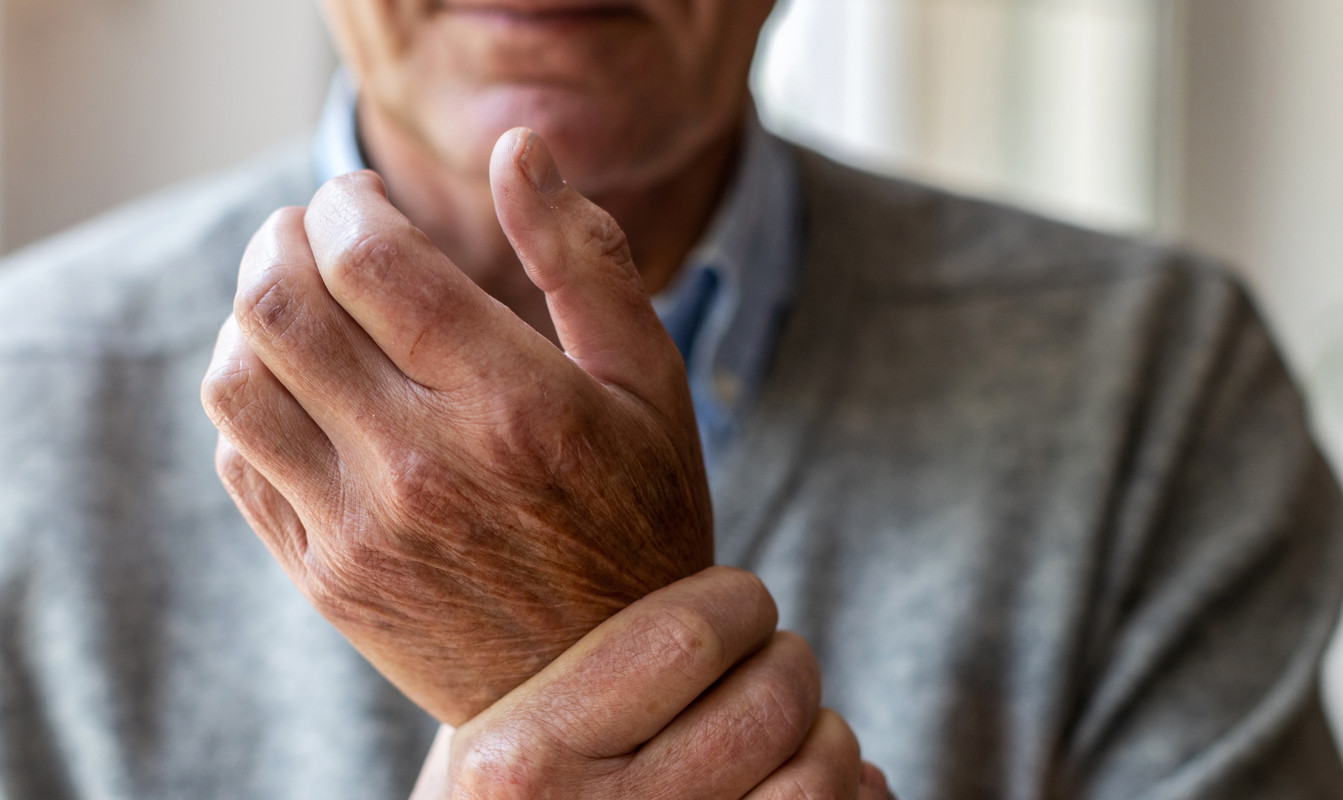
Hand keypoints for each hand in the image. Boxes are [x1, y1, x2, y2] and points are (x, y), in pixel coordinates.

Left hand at [200, 128, 712, 723]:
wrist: (604, 693)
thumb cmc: (638, 519)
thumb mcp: (649, 384)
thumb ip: (584, 258)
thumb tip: (519, 149)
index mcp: (513, 407)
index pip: (371, 260)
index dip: (346, 203)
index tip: (359, 198)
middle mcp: (424, 469)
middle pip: (282, 308)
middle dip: (280, 240)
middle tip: (308, 230)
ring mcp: (362, 532)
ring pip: (238, 382)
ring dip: (249, 316)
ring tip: (293, 300)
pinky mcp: (324, 578)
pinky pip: (239, 460)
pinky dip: (248, 400)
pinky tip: (295, 385)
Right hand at [406, 568, 892, 799]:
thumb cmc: (512, 756)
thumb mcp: (491, 677)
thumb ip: (534, 549)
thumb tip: (573, 329)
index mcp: (520, 751)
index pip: (691, 631)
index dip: (736, 602)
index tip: (732, 600)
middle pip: (770, 699)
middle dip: (786, 659)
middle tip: (764, 652)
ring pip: (820, 774)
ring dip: (825, 735)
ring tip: (778, 717)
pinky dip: (852, 792)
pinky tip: (798, 779)